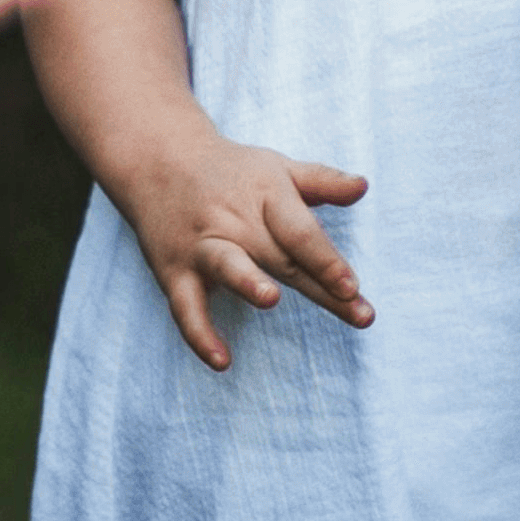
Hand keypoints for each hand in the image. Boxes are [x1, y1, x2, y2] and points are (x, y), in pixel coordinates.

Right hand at [109, 128, 371, 370]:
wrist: (157, 159)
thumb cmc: (231, 172)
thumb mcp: (277, 168)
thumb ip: (321, 182)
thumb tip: (363, 187)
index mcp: (266, 194)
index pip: (301, 231)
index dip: (327, 259)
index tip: (352, 286)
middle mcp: (235, 220)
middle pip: (281, 257)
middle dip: (319, 285)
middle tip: (358, 314)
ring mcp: (203, 246)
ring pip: (227, 266)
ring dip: (247, 281)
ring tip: (270, 298)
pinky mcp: (174, 272)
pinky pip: (186, 307)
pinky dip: (200, 334)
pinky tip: (221, 361)